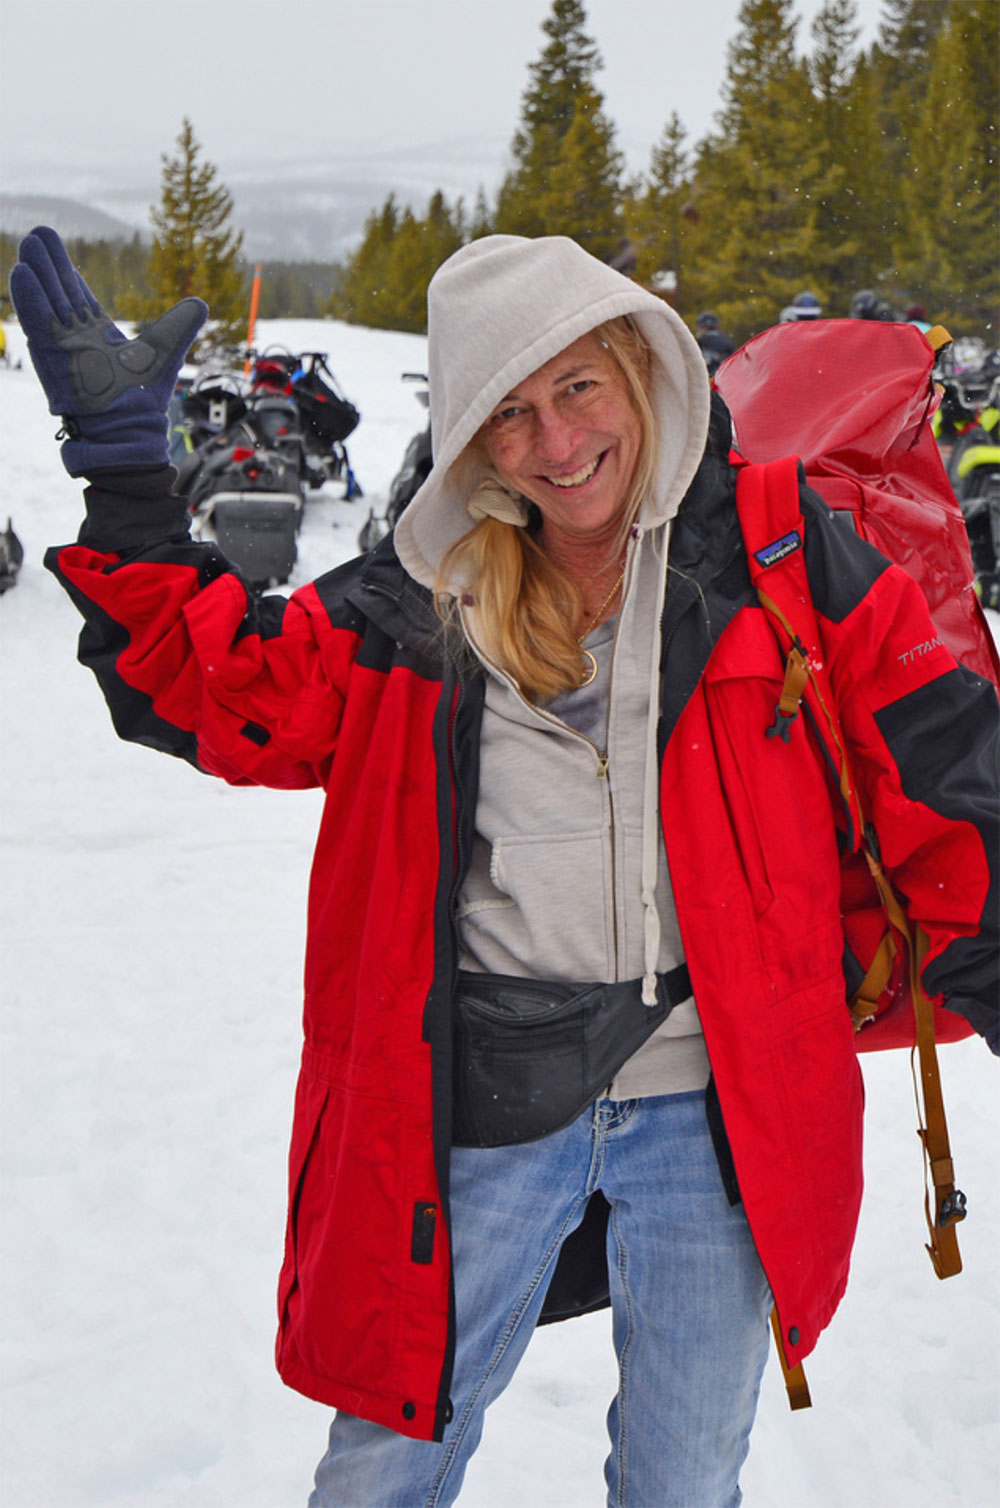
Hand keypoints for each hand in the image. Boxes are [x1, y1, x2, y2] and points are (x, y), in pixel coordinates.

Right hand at [9, 225, 207, 476]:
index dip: (65, 270)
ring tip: (27, 248)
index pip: (76, 295)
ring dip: (35, 277)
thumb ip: (178, 328)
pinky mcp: (56, 362)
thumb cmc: (143, 401)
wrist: (132, 434)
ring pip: (46, 306)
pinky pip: (39, 328)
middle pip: (58, 295)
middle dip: (48, 266)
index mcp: (96, 336)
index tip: (52, 244)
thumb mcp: (164, 354)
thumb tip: (200, 304)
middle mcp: (76, 340)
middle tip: (37, 235)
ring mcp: (64, 350)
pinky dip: (31, 302)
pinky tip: (22, 274)